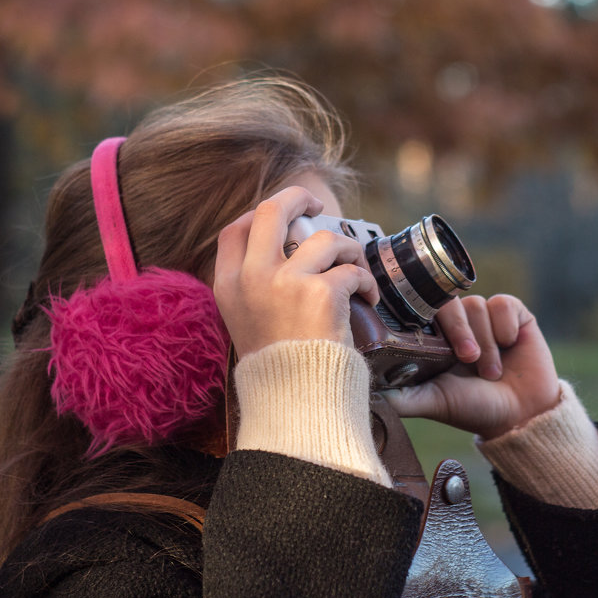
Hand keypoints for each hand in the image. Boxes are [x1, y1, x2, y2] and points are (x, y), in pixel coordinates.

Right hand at [213, 187, 380, 355]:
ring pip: (325, 238)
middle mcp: (252, 278)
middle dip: (299, 197)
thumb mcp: (248, 322)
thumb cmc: (280, 366)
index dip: (262, 215)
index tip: (285, 216)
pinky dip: (366, 282)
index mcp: (228, 285)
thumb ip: (256, 286)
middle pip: (272, 210)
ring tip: (355, 268)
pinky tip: (368, 299)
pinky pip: (353, 271)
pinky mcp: (322, 293)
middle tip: (317, 205)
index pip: (236, 229)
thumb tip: (284, 250)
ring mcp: (286, 283)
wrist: (296, 400)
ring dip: (348, 249)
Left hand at [381, 294, 561, 439]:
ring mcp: (484, 316)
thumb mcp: (433, 401)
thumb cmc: (473, 408)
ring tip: (492, 371)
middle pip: (447, 303)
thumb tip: (368, 392)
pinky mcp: (512, 313)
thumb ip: (401, 396)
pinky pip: (503, 303)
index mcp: (433, 336)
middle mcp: (456, 322)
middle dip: (460, 331)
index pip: (420, 309)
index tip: (433, 340)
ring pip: (477, 306)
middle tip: (468, 359)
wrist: (521, 415)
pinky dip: (506, 327)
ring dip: (486, 341)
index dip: (424, 317)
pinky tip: (510, 346)